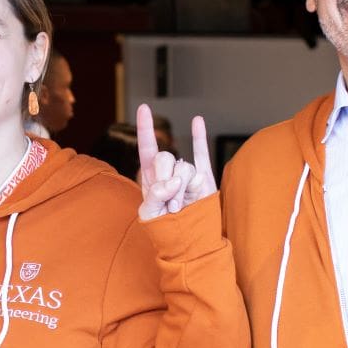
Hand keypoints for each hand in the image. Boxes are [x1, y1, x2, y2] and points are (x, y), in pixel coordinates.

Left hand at [135, 105, 215, 220]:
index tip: (144, 108)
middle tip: (171, 203)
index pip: (147, 147)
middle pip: (166, 157)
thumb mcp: (151, 214)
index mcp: (150, 176)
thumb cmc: (165, 228)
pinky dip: (199, 137)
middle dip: (167, 179)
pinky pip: (202, 155)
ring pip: (186, 168)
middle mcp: (168, 170)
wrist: (188, 239)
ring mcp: (186, 173)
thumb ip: (156, 196)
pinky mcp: (203, 178)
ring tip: (181, 206)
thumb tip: (174, 180)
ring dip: (183, 189)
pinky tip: (197, 120)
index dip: (145, 128)